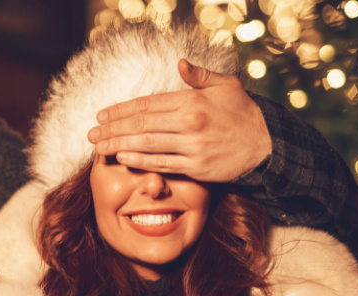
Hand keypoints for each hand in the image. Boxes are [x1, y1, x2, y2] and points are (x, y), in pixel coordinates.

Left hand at [87, 59, 270, 181]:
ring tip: (99, 148)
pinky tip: (122, 159)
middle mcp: (189, 123)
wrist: (266, 146)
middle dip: (112, 129)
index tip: (102, 115)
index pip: (147, 105)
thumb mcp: (226, 86)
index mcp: (192, 101)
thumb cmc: (242, 113)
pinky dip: (140, 162)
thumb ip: (200, 76)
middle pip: (141, 125)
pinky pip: (161, 164)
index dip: (121, 110)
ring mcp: (192, 147)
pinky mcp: (196, 167)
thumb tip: (180, 64)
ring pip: (147, 146)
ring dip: (119, 146)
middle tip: (92, 134)